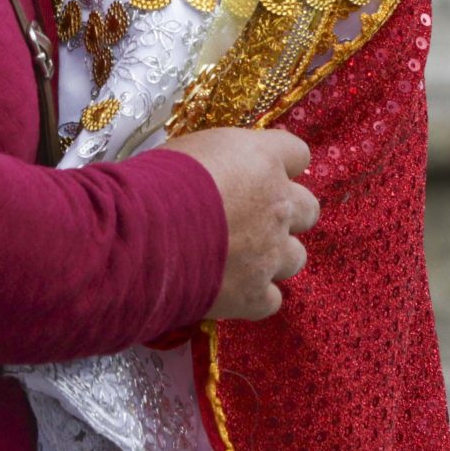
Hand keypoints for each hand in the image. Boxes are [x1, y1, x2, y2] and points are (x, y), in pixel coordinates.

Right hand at [163, 128, 317, 321]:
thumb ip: (220, 164)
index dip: (279, 165)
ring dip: (273, 256)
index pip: (297, 154)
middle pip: (307, 209)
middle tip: (252, 218)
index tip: (256, 173)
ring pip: (296, 257)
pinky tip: (228, 290)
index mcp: (263, 159)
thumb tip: (215, 175)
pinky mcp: (254, 294)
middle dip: (286, 214)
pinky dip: (253, 296)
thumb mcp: (190, 151)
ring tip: (238, 258)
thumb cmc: (156, 181)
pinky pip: (271, 299)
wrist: (141, 235)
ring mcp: (270, 253)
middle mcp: (278, 205)